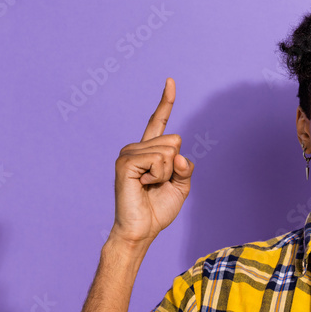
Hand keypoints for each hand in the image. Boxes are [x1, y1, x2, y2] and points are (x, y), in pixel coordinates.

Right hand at [110, 78, 193, 245]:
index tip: (171, 81)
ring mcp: (128, 153)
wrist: (142, 230)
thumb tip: (178, 155)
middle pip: (175, 140)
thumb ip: (185, 167)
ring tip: (149, 186)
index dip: (166, 102)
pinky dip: (159, 176)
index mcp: (149, 151)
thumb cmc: (158, 209)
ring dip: (166, 174)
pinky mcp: (126, 163)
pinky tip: (144, 185)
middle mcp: (136, 148)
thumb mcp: (181, 185)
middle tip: (158, 184)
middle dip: (175, 167)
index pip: (158, 122)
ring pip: (168, 151)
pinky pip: (159, 160)